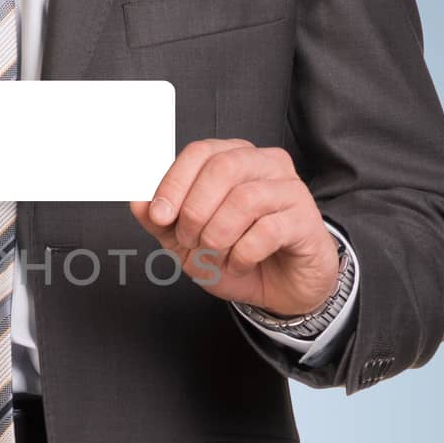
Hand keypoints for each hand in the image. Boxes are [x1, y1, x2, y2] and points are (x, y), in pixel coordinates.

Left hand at [130, 139, 338, 314]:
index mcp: (235, 158)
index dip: (174, 183)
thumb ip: (162, 220)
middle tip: (189, 241)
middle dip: (195, 210)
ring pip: (245, 199)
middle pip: (223, 168)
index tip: (159, 216)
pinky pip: (267, 230)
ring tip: (216, 255)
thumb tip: (137, 201)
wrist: (280, 290)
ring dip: (218, 236)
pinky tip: (240, 263)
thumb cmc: (237, 255)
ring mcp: (290, 190)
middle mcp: (265, 165)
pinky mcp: (306, 220)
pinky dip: (243, 254)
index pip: (200, 152)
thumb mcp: (188, 241)